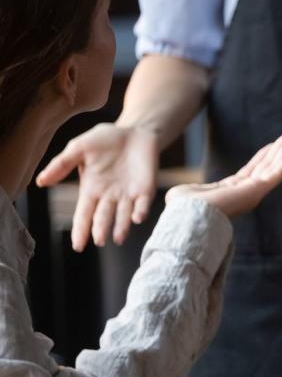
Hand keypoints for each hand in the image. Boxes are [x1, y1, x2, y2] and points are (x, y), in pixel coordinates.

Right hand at [37, 123, 159, 251]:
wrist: (134, 131)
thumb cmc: (104, 140)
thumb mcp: (79, 148)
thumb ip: (61, 164)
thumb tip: (40, 182)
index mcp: (91, 190)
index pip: (84, 214)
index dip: (81, 230)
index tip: (78, 245)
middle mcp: (109, 197)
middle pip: (103, 217)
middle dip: (101, 229)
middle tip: (99, 241)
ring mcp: (128, 194)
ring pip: (124, 215)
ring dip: (122, 226)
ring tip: (118, 238)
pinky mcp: (146, 188)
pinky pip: (143, 203)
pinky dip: (141, 211)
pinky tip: (137, 218)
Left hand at [165, 130, 281, 218]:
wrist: (188, 216)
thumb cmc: (183, 210)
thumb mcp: (187, 193)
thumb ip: (193, 190)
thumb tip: (179, 195)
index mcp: (231, 192)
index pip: (253, 171)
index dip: (264, 156)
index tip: (273, 144)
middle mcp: (245, 193)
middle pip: (267, 167)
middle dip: (280, 150)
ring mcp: (252, 193)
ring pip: (273, 169)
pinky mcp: (256, 192)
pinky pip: (275, 175)